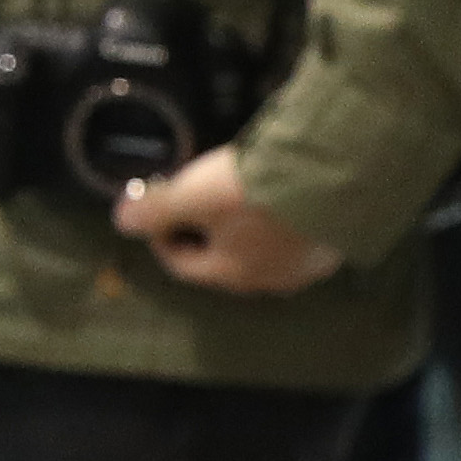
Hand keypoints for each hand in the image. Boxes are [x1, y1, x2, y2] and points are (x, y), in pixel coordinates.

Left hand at [114, 148, 344, 297]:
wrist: (339, 180)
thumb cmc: (255, 194)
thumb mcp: (193, 196)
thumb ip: (154, 210)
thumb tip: (122, 222)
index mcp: (232, 276)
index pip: (181, 265)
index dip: (159, 236)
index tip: (154, 206)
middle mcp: (272, 280)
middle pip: (221, 259)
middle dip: (200, 229)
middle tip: (193, 196)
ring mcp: (308, 265)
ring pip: (260, 249)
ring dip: (240, 226)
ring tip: (232, 193)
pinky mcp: (336, 242)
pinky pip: (294, 235)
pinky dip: (276, 219)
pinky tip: (276, 195)